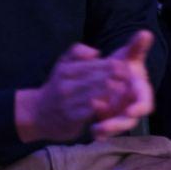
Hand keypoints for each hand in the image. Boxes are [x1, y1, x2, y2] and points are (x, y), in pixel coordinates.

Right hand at [15, 31, 155, 142]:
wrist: (35, 114)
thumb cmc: (55, 87)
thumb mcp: (61, 64)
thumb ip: (77, 52)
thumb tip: (96, 52)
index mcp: (68, 69)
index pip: (99, 64)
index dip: (117, 66)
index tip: (128, 67)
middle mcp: (68, 84)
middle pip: (102, 78)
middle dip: (120, 79)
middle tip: (134, 79)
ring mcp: (70, 101)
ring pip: (100, 93)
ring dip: (116, 93)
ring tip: (128, 91)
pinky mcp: (72, 117)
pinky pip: (93, 110)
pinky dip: (105, 106)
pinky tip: (113, 105)